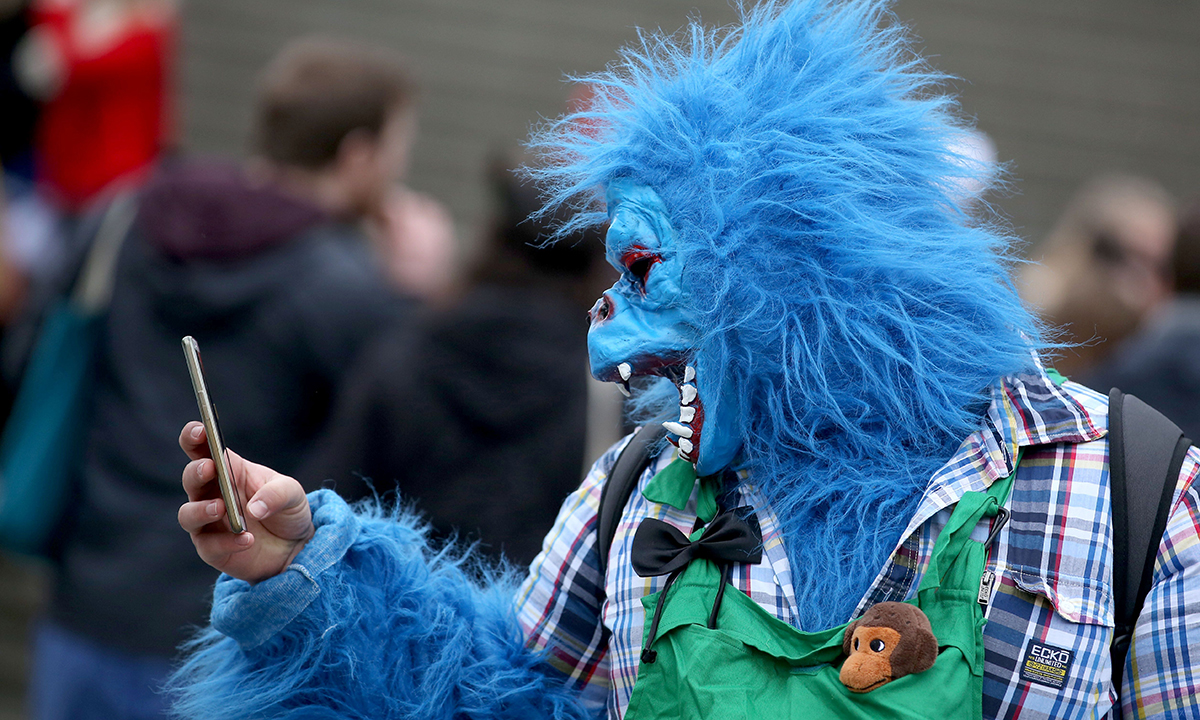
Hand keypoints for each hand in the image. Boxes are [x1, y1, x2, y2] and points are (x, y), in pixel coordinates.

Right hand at [177, 422, 313, 582]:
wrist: (296, 546)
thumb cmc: (288, 510)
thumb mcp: (292, 494)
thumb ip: (277, 494)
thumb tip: (254, 508)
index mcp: (229, 470)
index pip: (203, 449)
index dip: (195, 437)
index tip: (200, 430)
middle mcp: (213, 494)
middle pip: (191, 478)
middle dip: (196, 472)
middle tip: (209, 469)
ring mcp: (209, 522)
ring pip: (188, 514)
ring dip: (200, 509)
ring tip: (221, 508)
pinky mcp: (213, 549)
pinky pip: (209, 546)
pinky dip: (226, 542)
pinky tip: (247, 539)